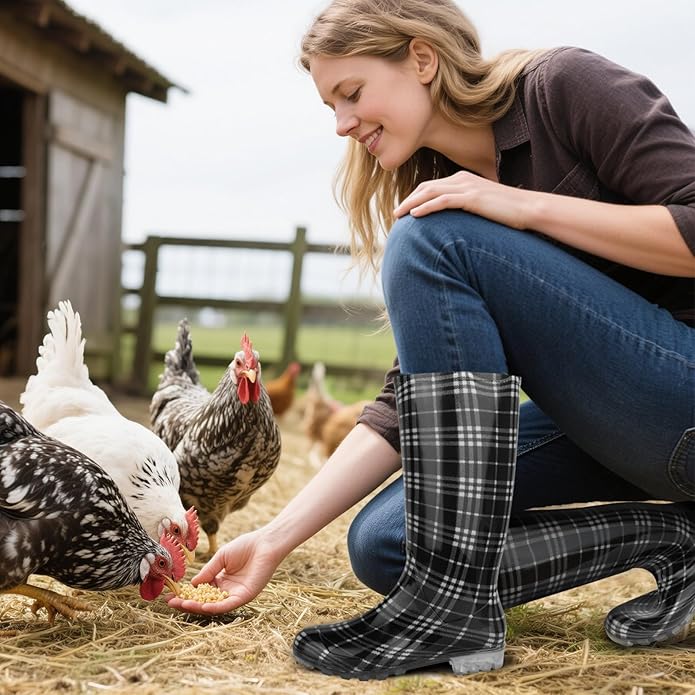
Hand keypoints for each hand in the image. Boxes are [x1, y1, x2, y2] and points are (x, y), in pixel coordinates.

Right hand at [167, 529, 281, 614]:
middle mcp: (227, 590)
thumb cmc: (245, 546)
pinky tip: (203, 607)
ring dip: (198, 607)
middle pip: (204, 601)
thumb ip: (208, 571)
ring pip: (214, 606)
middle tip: (171, 604)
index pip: (201, 592)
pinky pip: (228, 605)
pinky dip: (215, 607)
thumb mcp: (221, 558)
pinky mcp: (245, 596)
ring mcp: (236, 595)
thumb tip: (192, 584)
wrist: (264, 543)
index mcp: (221, 580)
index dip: (186, 595)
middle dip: (187, 603)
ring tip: (182, 605)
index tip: (171, 595)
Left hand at [393, 170, 532, 229]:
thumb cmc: (507, 212)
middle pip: (426, 187)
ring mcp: (467, 187)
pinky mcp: (472, 198)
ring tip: (399, 215)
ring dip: (411, 204)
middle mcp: (462, 179)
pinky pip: (443, 201)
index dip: (415, 197)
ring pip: (430, 192)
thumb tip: (454, 222)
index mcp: (463, 180)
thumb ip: (466, 208)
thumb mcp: (482, 207)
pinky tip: (415, 216)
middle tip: (395, 213)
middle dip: (408, 199)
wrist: (528, 208)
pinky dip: (426, 207)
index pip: (431, 186)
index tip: (404, 210)